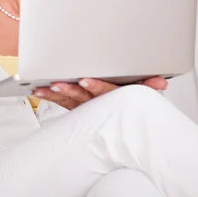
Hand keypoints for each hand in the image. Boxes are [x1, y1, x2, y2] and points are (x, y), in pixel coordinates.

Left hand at [32, 76, 167, 109]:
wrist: (126, 116)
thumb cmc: (131, 98)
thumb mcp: (142, 91)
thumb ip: (147, 85)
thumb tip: (160, 83)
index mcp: (114, 96)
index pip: (106, 92)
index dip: (95, 86)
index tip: (85, 80)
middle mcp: (98, 102)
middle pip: (83, 96)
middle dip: (69, 90)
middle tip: (57, 84)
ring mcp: (85, 105)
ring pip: (68, 100)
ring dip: (55, 95)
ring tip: (42, 89)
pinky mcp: (76, 106)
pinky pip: (60, 102)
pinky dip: (49, 97)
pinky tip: (37, 91)